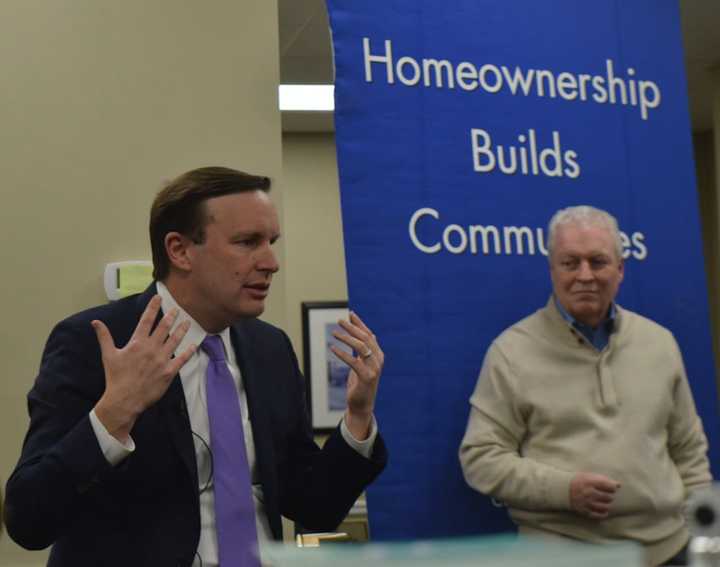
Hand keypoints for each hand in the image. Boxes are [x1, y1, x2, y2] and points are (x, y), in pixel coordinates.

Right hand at [92, 295, 195, 441]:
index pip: (146, 320)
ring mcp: (161, 360)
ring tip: (188, 322)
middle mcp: (151, 348)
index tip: (159, 298)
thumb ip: (104, 337)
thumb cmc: (116, 377)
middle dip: (171, 316)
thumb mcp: (108, 355)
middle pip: (164, 328)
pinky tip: (193, 345)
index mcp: (137, 343)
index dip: (153, 307)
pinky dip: (188, 351)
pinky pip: (181, 359)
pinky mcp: (169, 372)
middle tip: (177, 309)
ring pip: (175, 340)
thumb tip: (95, 322)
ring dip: (182, 330)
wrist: (124, 400)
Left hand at [330, 312, 383, 439]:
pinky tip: (332, 348)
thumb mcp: (363, 363)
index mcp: (378, 354)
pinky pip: (353, 361)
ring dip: (346, 338)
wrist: (362, 404)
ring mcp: (374, 368)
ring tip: (334, 333)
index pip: (369, 334)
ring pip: (361, 347)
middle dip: (352, 327)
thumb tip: (366, 334)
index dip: (360, 323)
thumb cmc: (361, 382)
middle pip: (365, 338)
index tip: (350, 314)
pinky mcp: (366, 377)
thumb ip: (364, 349)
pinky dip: (342, 353)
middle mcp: (378, 359)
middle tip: (339, 320)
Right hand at [569, 472, 620, 519]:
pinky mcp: (585, 511)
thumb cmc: (578, 481)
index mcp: (590, 482)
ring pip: (605, 507)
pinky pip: (598, 515)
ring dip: (607, 504)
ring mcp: (587, 503)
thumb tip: (618, 485)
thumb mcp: (588, 476)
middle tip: (607, 495)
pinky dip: (603, 513)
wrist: (563, 490)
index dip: (613, 487)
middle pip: (608, 497)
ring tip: (605, 502)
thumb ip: (603, 479)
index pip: (609, 486)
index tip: (611, 487)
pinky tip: (603, 510)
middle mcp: (589, 493)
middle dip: (610, 496)